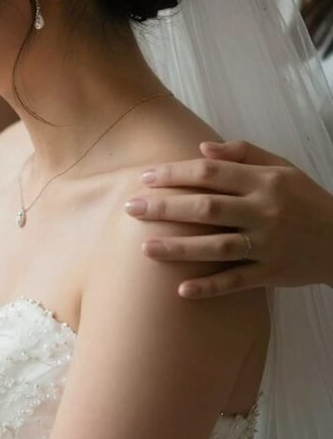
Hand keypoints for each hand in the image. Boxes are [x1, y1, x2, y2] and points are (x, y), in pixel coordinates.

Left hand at [124, 140, 332, 297]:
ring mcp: (268, 245)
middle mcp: (265, 212)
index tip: (145, 178)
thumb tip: (202, 149)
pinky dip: (210, 287)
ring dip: (179, 249)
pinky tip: (180, 290)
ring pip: (217, 247)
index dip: (175, 174)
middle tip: (131, 208)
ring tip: (145, 248)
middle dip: (166, 208)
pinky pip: (237, 281)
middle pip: (207, 208)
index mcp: (265, 182)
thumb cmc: (305, 199)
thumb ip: (243, 154)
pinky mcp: (272, 273)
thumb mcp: (283, 168)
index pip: (211, 174)